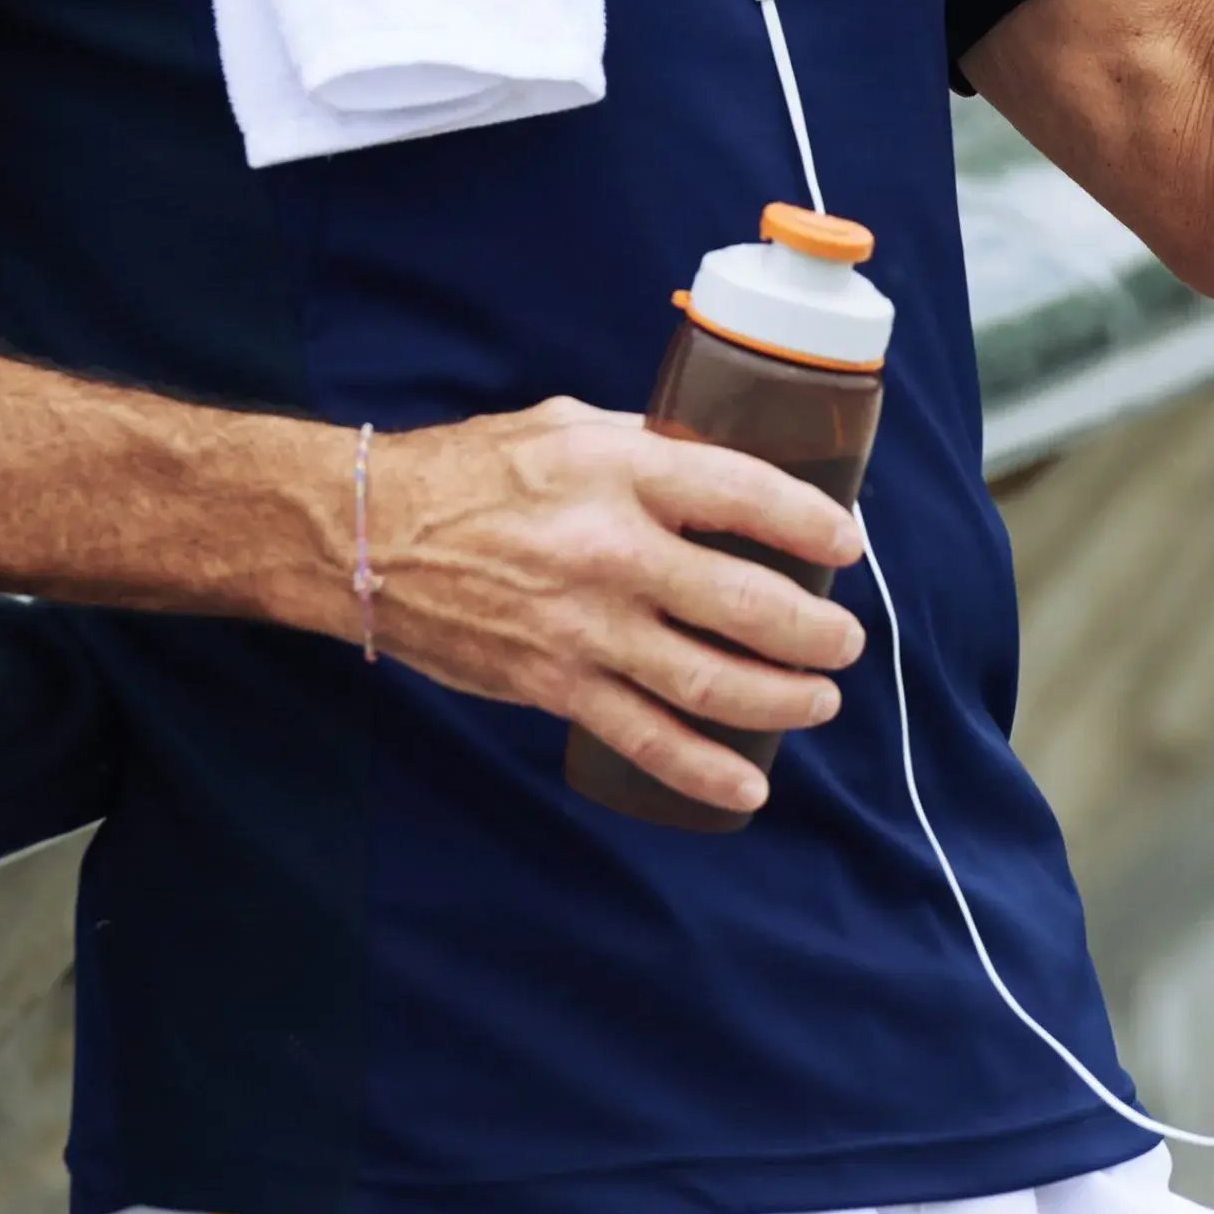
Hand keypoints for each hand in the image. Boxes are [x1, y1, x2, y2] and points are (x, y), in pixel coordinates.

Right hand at [351, 396, 866, 815]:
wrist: (364, 536)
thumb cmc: (472, 472)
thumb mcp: (569, 426)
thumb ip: (650, 448)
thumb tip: (730, 468)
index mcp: (621, 472)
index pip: (746, 495)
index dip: (812, 524)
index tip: (849, 544)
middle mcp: (609, 552)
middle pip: (744, 602)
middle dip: (815, 631)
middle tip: (846, 640)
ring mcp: (582, 628)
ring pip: (709, 681)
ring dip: (782, 700)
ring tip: (821, 701)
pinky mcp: (552, 684)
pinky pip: (643, 738)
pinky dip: (703, 770)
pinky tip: (749, 787)